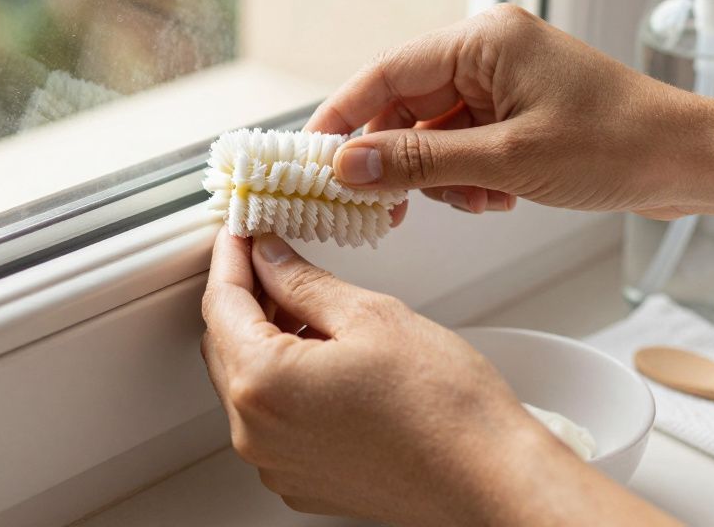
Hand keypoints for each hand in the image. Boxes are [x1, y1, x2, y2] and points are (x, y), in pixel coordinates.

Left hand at [199, 228, 665, 525]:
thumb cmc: (446, 408)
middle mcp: (256, 434)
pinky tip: (324, 355)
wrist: (492, 481)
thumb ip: (302, 281)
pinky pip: (272, 418)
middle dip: (247, 296)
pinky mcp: (301, 480)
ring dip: (266, 338)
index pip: (221, 303)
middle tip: (278, 258)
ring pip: (247, 381)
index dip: (231, 258)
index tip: (241, 232)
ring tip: (313, 305)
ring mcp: (276, 464)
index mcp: (263, 384)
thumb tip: (269, 257)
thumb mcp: (370, 315)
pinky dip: (285, 380)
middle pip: (224, 345)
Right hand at [305, 4, 713, 218]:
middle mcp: (489, 49)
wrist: (693, 162)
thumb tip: (348, 166)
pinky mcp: (519, 109)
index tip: (310, 159)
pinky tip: (499, 199)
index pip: (385, 72)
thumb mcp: (506, 161)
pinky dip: (468, 176)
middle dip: (397, 157)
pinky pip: (465, 141)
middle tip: (382, 206)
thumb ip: (419, 162)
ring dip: (441, 174)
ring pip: (434, 130)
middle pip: (406, 104)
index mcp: (484, 39)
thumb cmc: (618, 146)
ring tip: (479, 201)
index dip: (342, 117)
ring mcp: (505, 79)